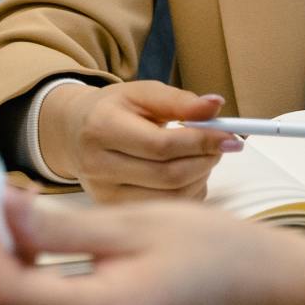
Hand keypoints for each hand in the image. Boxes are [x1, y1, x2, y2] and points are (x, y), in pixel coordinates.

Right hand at [45, 80, 242, 202]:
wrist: (74, 133)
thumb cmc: (114, 110)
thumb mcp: (142, 94)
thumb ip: (179, 101)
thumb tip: (216, 105)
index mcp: (102, 128)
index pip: (161, 145)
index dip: (202, 142)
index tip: (230, 136)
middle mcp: (98, 166)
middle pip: (167, 176)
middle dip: (205, 161)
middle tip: (221, 147)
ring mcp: (104, 194)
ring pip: (169, 198)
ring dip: (200, 178)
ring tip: (203, 158)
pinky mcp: (114, 210)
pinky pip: (163, 209)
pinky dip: (187, 194)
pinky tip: (188, 175)